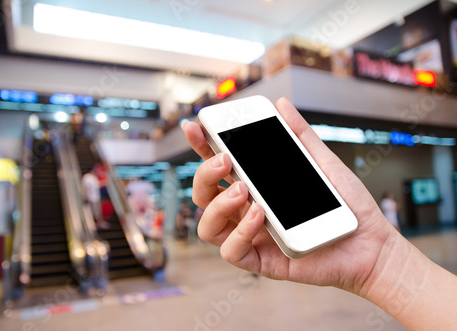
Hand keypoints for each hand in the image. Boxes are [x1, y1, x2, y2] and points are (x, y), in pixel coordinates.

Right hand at [183, 97, 398, 294]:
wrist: (372, 243)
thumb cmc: (347, 204)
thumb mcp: (322, 163)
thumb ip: (300, 135)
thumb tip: (282, 104)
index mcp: (257, 186)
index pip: (219, 166)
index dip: (201, 146)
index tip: (195, 125)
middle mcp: (247, 210)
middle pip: (204, 195)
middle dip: (204, 174)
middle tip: (225, 159)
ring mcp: (252, 236)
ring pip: (208, 225)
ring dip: (218, 204)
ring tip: (245, 189)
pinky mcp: (261, 260)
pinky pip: (231, 251)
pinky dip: (240, 231)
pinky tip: (260, 214)